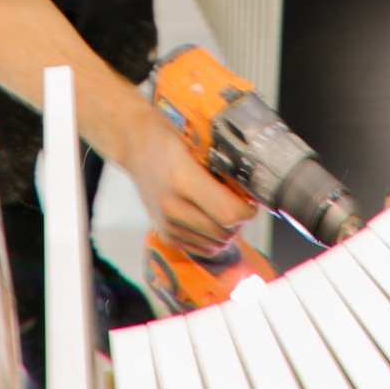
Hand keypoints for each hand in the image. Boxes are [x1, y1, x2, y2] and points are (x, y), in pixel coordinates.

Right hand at [124, 107, 254, 257]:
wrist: (136, 145)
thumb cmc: (167, 138)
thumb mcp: (199, 142)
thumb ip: (225, 165)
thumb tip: (253, 185)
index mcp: (182, 179)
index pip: (228, 213)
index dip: (247, 210)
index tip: (250, 201)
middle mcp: (172, 207)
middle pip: (224, 232)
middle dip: (239, 221)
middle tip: (239, 203)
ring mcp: (167, 225)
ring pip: (215, 244)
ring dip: (226, 231)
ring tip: (222, 208)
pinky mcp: (166, 236)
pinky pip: (203, 249)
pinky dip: (212, 238)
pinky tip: (209, 217)